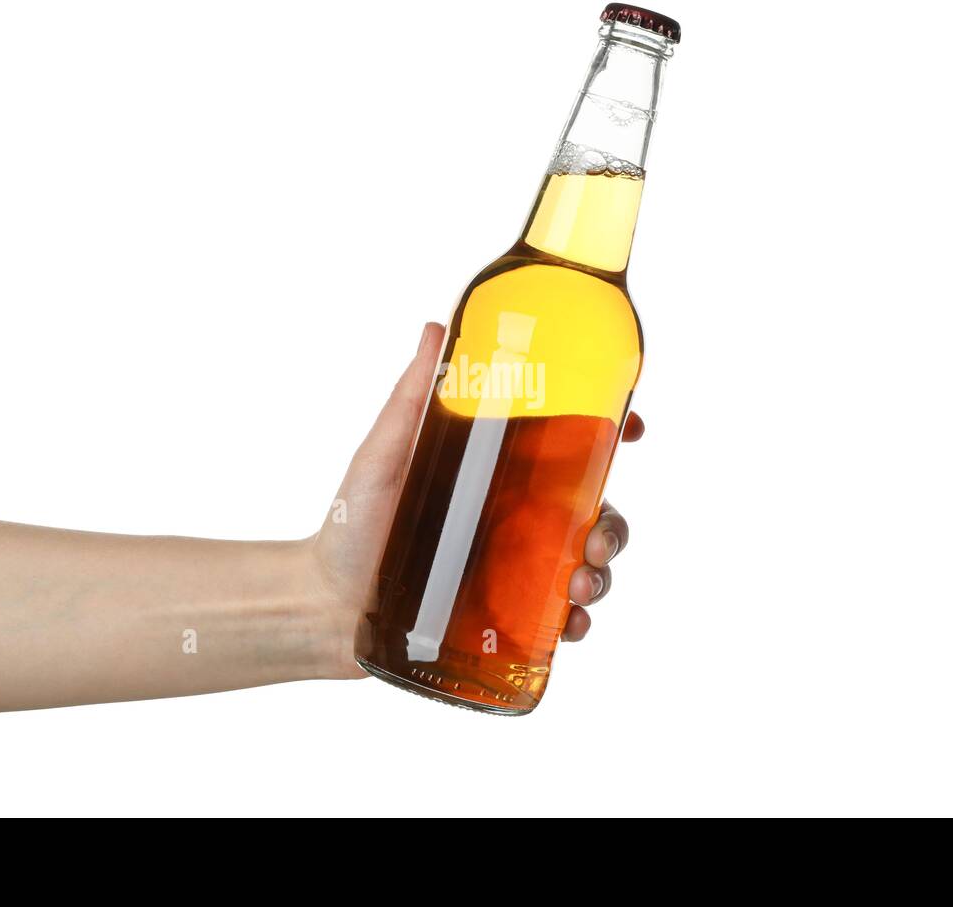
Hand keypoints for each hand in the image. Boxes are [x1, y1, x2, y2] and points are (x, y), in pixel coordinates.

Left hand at [308, 322, 641, 675]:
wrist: (322, 605)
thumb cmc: (350, 524)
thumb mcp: (383, 454)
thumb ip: (411, 396)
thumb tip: (434, 328)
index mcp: (497, 473)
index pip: (567, 449)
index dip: (607, 436)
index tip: (631, 428)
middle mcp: (513, 520)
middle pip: (591, 512)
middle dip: (613, 523)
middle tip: (599, 537)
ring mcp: (512, 571)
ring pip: (584, 566)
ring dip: (602, 575)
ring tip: (582, 585)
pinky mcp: (504, 619)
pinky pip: (557, 620)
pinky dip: (577, 623)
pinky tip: (572, 624)